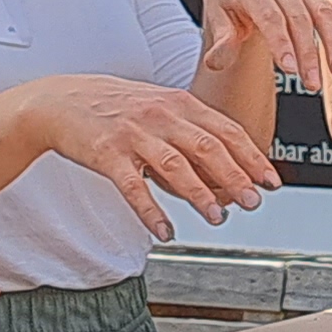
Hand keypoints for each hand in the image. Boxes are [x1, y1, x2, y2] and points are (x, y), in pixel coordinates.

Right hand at [17, 73, 278, 239]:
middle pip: (206, 147)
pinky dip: (151, 211)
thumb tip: (225, 175)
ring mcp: (133, 134)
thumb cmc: (115, 109)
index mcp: (178, 103)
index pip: (225, 130)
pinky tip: (165, 230)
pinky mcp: (107, 154)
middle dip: (235, 176)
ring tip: (218, 217)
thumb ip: (190, 136)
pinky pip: (133, 187)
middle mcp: (160, 115)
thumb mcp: (158, 110)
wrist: (60, 101)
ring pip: (175, 166)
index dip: (252, 157)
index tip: (271, 180)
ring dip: (200, 194)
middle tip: (254, 201)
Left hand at [200, 0, 331, 92]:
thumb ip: (221, 40)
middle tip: (312, 85)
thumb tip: (216, 64)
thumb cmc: (226, 2)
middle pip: (300, 19)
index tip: (290, 70)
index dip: (281, 43)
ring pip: (324, 14)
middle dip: (308, 53)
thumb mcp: (216, 17)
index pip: (271, 17)